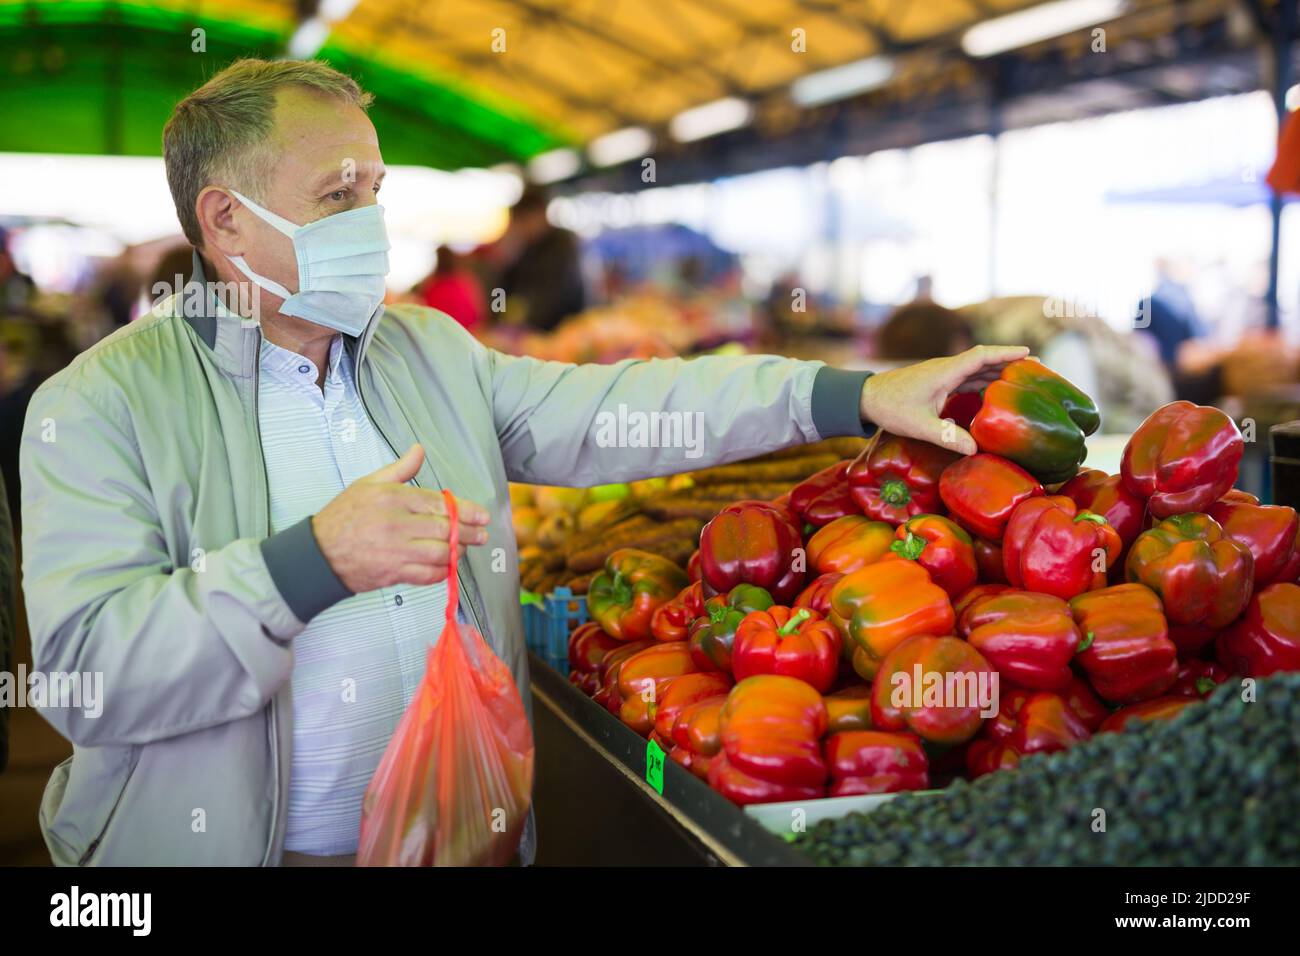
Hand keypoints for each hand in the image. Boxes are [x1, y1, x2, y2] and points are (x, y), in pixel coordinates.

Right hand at [312, 444, 489, 592]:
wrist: (317, 554)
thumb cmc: (343, 518)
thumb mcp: (368, 484)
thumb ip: (400, 469)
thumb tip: (419, 450)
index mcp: (393, 499)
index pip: (440, 504)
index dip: (466, 510)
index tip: (481, 515)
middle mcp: (397, 524)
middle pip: (445, 529)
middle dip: (469, 532)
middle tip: (482, 534)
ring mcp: (396, 551)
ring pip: (440, 552)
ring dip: (458, 551)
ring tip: (465, 548)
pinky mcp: (393, 573)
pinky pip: (428, 575)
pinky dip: (442, 571)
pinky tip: (446, 564)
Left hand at [859, 345, 1030, 454]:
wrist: (865, 398)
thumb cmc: (890, 408)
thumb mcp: (920, 425)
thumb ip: (947, 436)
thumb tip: (975, 449)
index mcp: (945, 372)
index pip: (982, 356)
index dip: (1006, 353)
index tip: (1028, 352)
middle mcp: (946, 369)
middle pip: (984, 361)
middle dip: (1010, 362)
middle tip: (1038, 368)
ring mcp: (941, 374)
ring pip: (975, 369)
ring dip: (997, 372)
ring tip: (1022, 379)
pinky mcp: (936, 383)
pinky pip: (965, 378)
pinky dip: (982, 381)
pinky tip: (992, 392)